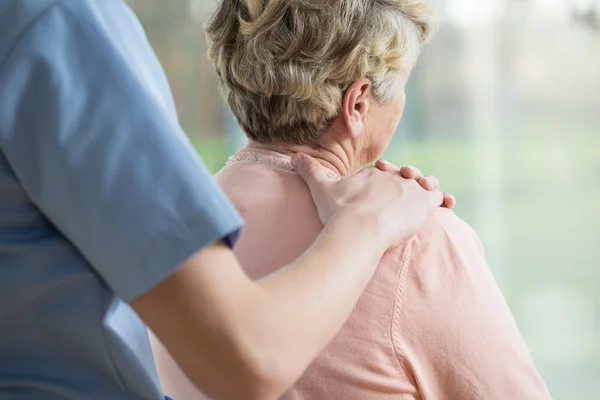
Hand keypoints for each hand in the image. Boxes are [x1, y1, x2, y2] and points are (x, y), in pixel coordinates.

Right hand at [291, 154, 443, 249]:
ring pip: (423, 184)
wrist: (359, 228)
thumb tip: (294, 156)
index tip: (377, 188)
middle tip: (397, 198)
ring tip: (423, 198)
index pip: (384, 173)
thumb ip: (310, 170)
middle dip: (403, 183)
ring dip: (424, 189)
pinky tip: (448, 204)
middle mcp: (393, 176)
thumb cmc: (339, 211)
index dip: (383, 179)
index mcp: (373, 173)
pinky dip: (443, 199)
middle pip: (404, 177)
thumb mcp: (321, 187)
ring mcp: (410, 187)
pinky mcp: (425, 201)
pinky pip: (439, 197)